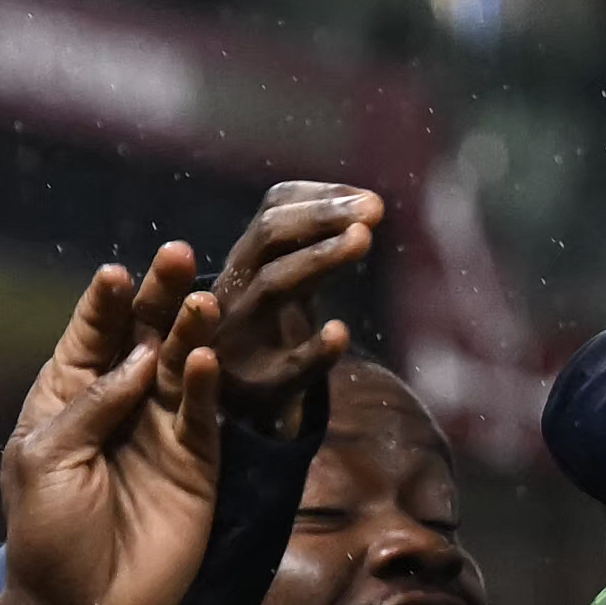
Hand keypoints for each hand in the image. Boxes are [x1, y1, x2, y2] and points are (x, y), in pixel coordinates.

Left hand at [0, 253, 224, 604]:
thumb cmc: (46, 534)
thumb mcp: (45, 460)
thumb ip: (91, 407)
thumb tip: (141, 360)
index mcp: (67, 399)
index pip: (91, 337)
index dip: (105, 304)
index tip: (119, 273)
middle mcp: (120, 407)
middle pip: (146, 339)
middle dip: (160, 298)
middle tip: (179, 256)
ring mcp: (162, 435)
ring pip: (184, 370)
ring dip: (192, 334)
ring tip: (204, 300)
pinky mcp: (198, 467)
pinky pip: (205, 418)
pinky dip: (208, 388)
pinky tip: (206, 361)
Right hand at [194, 182, 382, 430]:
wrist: (230, 405)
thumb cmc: (265, 330)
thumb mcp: (280, 279)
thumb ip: (313, 245)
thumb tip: (369, 202)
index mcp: (243, 263)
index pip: (272, 213)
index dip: (318, 199)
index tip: (370, 199)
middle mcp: (235, 291)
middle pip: (269, 238)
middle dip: (320, 218)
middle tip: (375, 209)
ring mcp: (242, 336)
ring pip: (274, 286)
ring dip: (320, 258)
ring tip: (364, 239)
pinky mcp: (259, 387)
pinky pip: (288, 367)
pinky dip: (314, 351)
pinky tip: (340, 332)